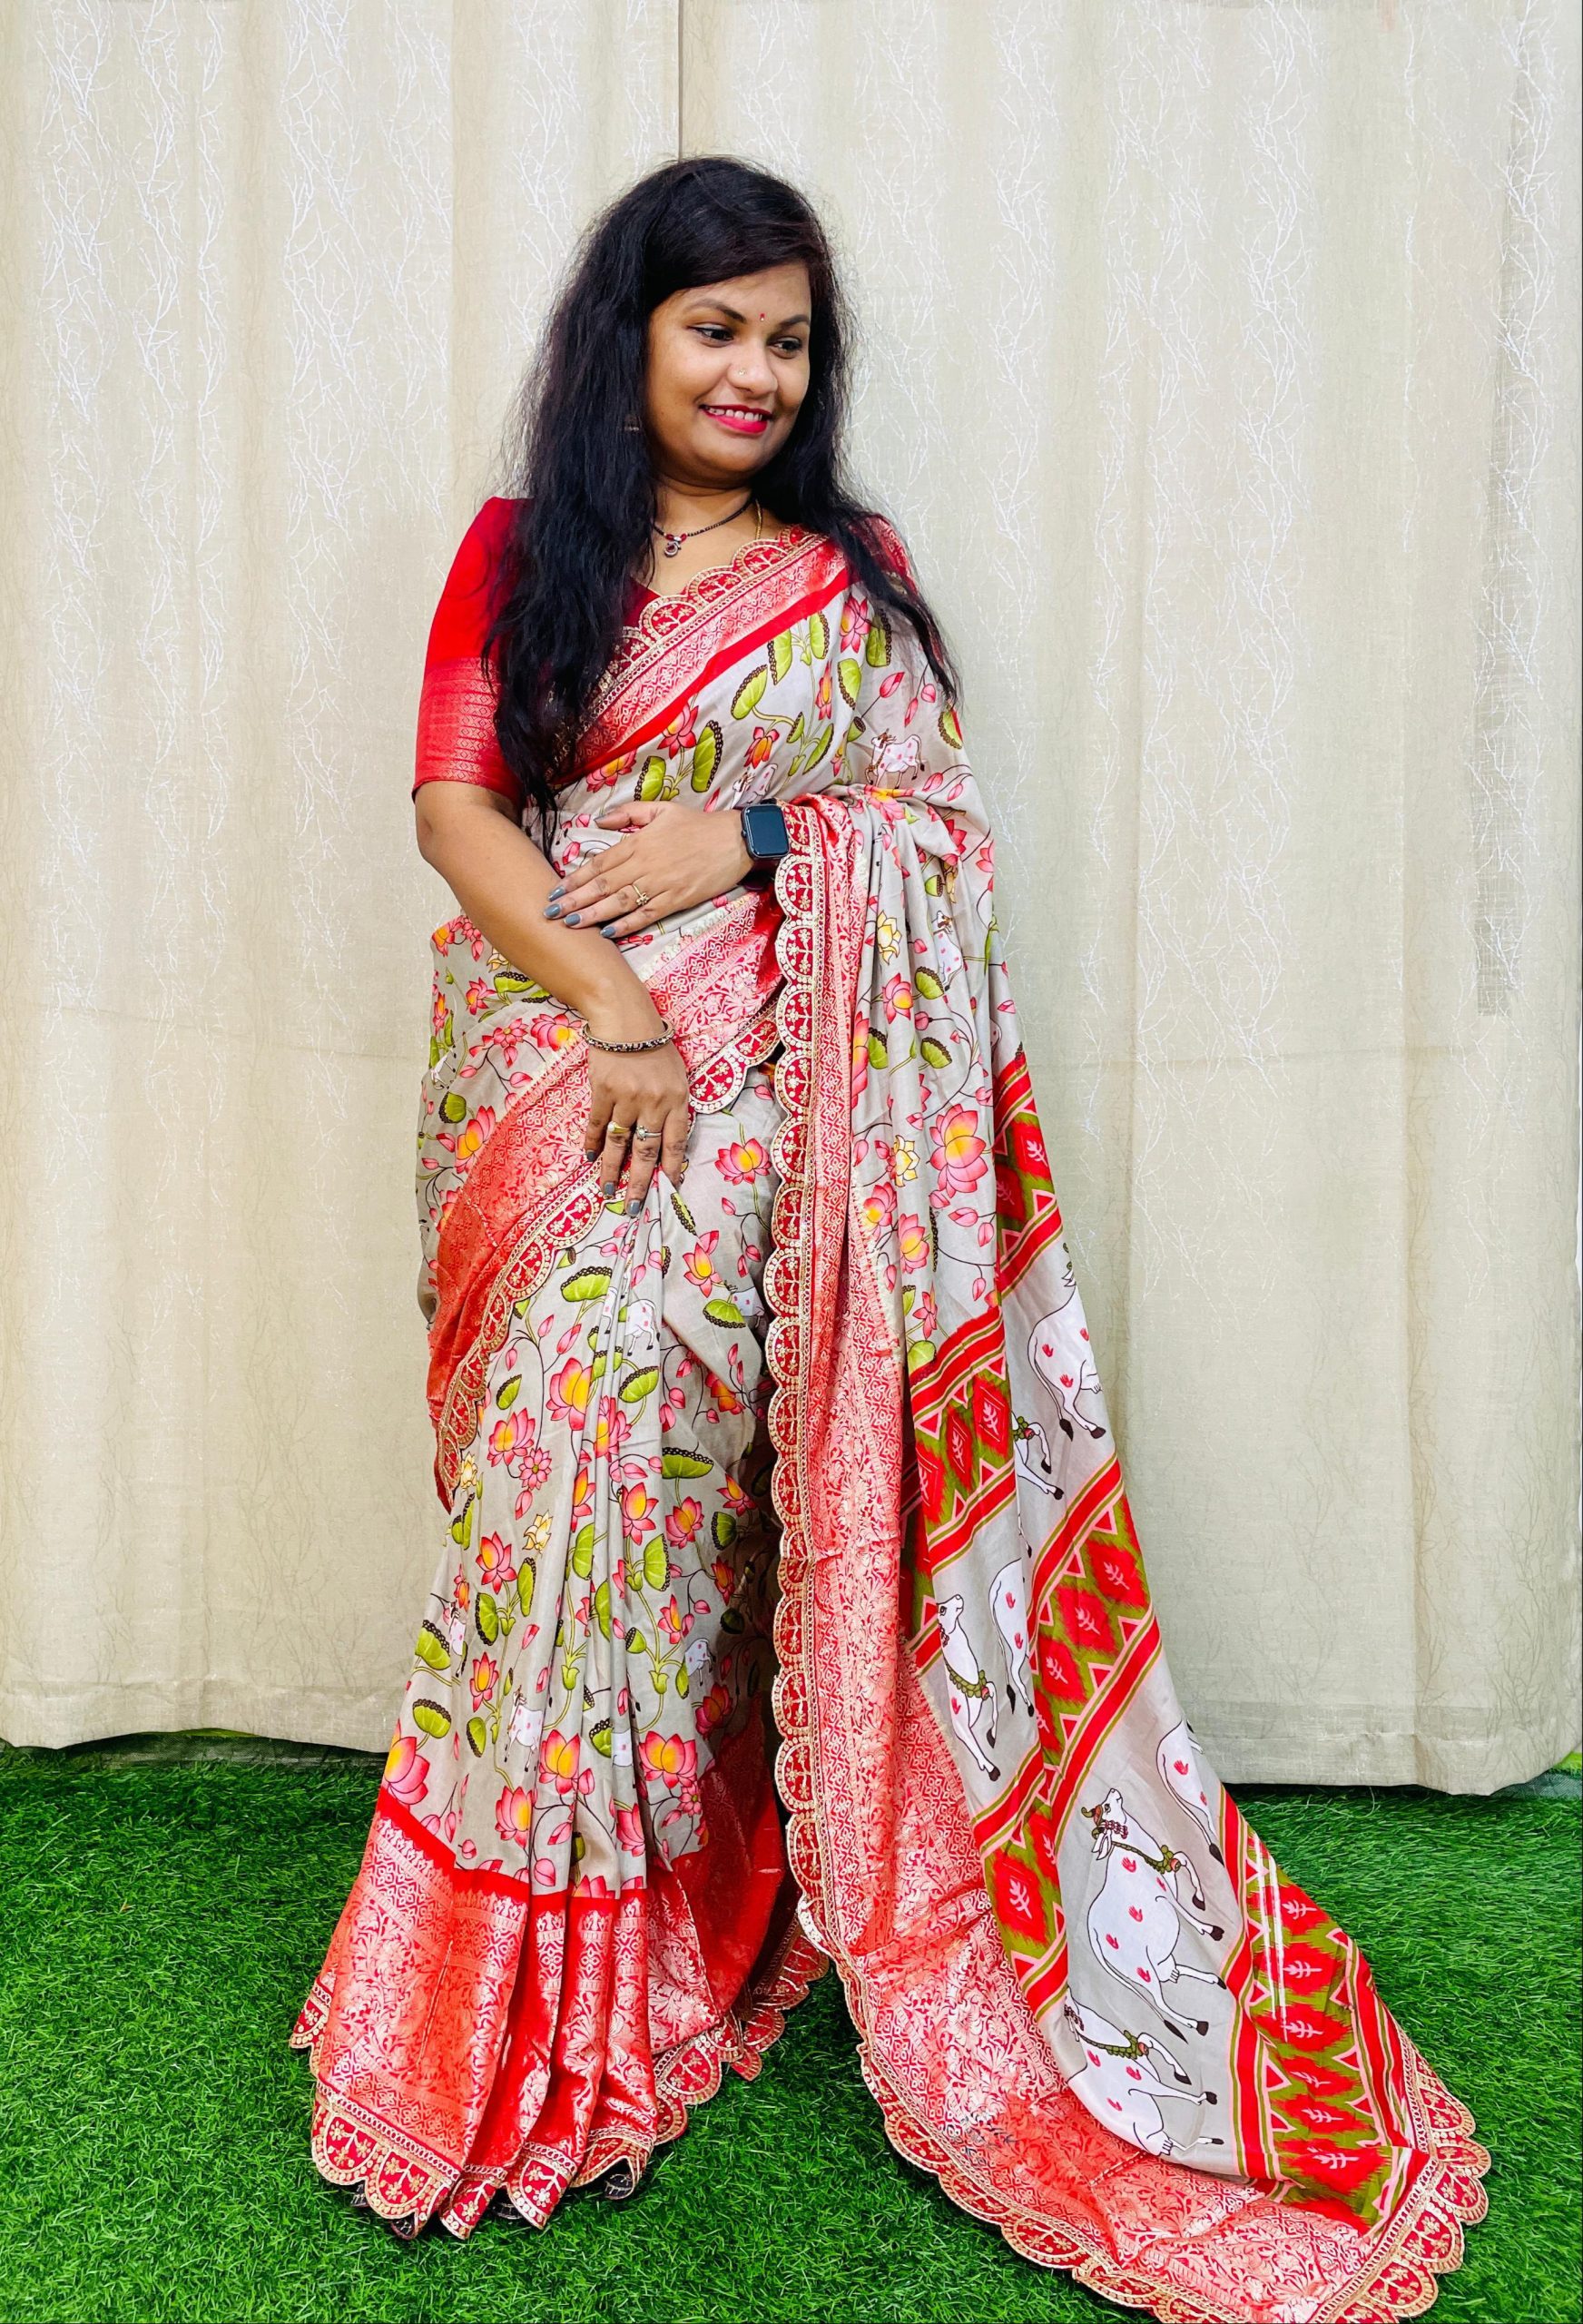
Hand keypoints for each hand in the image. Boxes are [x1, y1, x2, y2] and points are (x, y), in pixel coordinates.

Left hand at [544, 799, 752, 936]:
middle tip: (550, 913)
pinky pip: (646, 914)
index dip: (574, 879)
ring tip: (571, 924)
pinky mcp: (677, 899)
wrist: (736, 840)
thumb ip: (627, 814)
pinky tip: (607, 932)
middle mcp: (645, 864)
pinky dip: (626, 924)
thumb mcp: (661, 809)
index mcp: (638, 842)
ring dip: (593, 914)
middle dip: (574, 900)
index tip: (554, 891)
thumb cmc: (698, 825)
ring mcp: (660, 884)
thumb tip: (598, 820)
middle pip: (602, 885)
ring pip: (619, 901)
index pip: (598, 864)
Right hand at [580, 986, 692, 1214]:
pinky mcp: (602, 1091)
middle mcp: (654, 1102)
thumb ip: (674, 1106)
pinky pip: (597, 1125)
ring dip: (611, 1170)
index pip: (676, 1143)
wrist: (625, 1017)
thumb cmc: (655, 1046)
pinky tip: (589, 1159)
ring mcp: (626, 1098)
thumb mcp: (677, 1074)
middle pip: (646, 1151)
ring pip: (618, 1143)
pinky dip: (591, 1144)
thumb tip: (666, 1144)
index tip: (668, 1190)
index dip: (672, 1168)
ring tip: (607, 1192)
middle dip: (640, 1183)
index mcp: (678, 1098)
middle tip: (634, 1208)